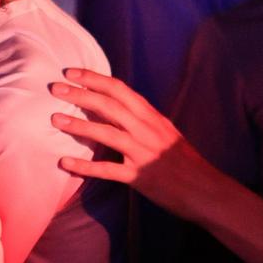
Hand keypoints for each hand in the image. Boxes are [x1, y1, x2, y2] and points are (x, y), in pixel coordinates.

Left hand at [48, 69, 220, 214]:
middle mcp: (147, 130)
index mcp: (152, 117)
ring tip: (55, 120)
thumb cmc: (185, 163)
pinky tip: (65, 163)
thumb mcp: (167, 134)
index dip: (94, 78)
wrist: (207, 190)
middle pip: (110, 105)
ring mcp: (143, 153)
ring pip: (106, 133)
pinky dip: (84, 166)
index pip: (120, 90)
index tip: (72, 71)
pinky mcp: (139, 177)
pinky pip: (107, 170)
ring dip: (79, 125)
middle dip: (80, 94)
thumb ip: (144, 122)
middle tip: (55, 87)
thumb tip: (119, 112)